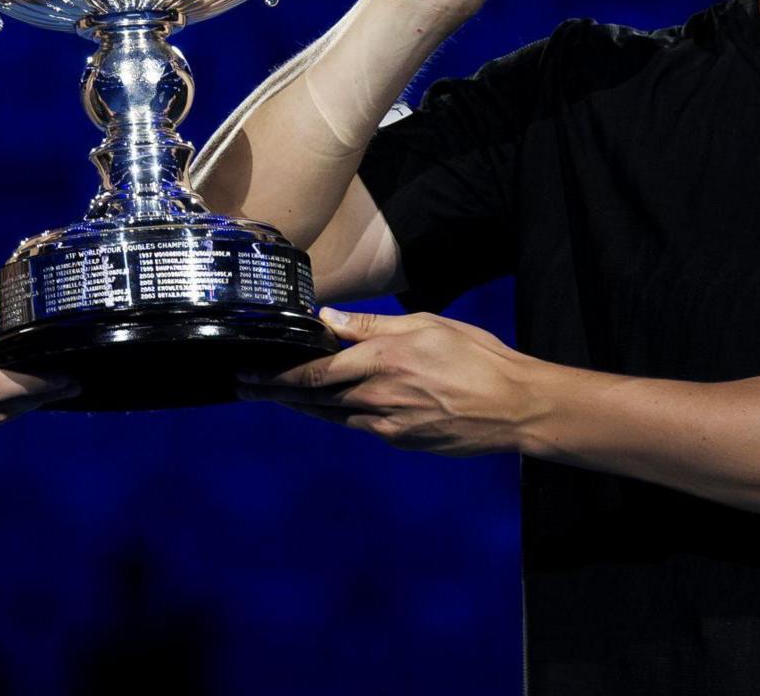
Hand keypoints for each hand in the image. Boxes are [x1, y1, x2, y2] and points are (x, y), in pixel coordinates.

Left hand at [238, 309, 538, 456]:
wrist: (514, 406)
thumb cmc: (475, 357)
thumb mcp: (425, 324)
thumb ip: (372, 325)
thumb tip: (329, 320)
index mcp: (381, 362)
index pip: (314, 372)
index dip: (277, 376)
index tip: (249, 374)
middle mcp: (377, 396)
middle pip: (313, 398)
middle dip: (275, 393)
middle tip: (245, 388)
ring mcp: (388, 424)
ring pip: (331, 416)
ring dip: (299, 407)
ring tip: (273, 398)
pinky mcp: (402, 440)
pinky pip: (359, 427)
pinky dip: (335, 416)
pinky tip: (325, 408)